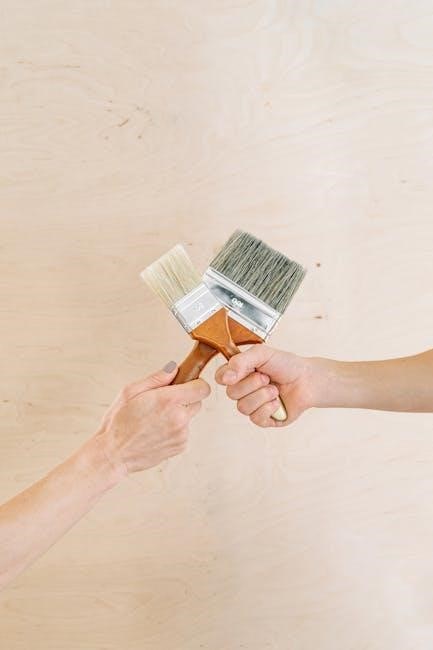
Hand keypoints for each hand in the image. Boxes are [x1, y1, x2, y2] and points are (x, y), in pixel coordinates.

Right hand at [94, 361, 210, 474]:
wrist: (114, 453)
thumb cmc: (118, 421)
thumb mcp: (130, 391)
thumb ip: (156, 378)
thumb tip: (174, 369)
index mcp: (168, 400)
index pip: (202, 388)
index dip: (195, 384)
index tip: (186, 385)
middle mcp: (179, 417)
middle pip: (198, 402)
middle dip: (186, 399)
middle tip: (165, 403)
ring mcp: (182, 434)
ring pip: (190, 418)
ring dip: (179, 415)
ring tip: (156, 420)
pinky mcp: (180, 447)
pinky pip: (184, 432)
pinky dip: (175, 430)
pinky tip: (156, 432)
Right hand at [215, 345, 318, 427]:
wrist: (308, 380)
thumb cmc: (286, 365)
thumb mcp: (263, 354)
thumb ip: (241, 361)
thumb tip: (225, 378)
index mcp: (240, 373)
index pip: (220, 377)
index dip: (226, 377)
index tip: (238, 373)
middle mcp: (244, 390)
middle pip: (231, 393)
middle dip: (252, 384)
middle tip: (267, 377)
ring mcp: (253, 406)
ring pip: (243, 407)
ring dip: (262, 396)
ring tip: (275, 389)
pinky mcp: (264, 419)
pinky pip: (256, 418)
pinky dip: (268, 408)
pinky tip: (278, 402)